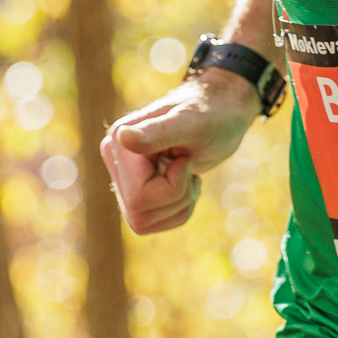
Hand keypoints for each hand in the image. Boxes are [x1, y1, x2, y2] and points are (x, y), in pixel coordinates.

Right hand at [99, 72, 260, 233]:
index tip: (186, 158)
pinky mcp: (136, 190)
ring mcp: (124, 177)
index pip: (139, 197)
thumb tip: (122, 137)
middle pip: (139, 213)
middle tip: (189, 166)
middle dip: (177, 197)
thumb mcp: (190, 123)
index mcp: (118, 141)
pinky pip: (153, 223)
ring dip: (179, 204)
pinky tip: (185, 182)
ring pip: (143, 222)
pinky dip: (178, 210)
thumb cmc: (212, 114)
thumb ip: (157, 132)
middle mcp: (115, 159)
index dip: (173, 186)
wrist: (223, 115)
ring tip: (188, 173)